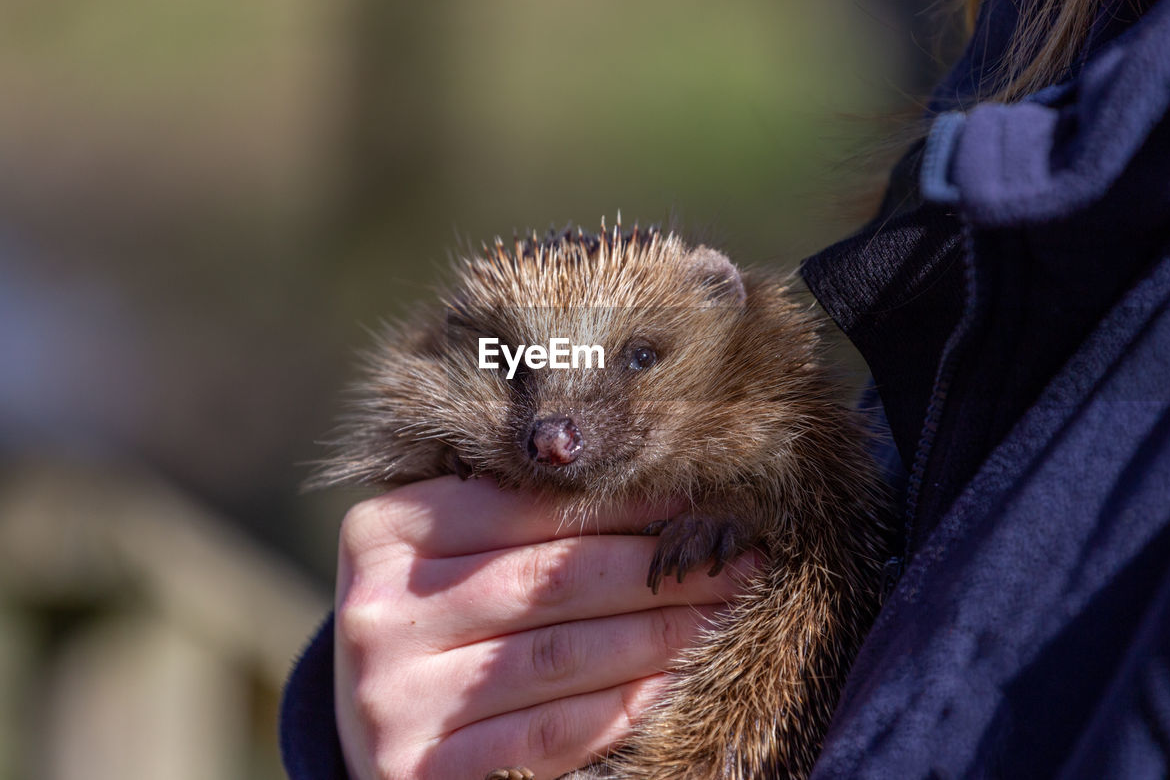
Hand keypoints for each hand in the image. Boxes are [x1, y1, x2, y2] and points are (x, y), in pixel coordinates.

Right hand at [334, 476, 759, 779]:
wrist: (368, 715)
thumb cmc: (432, 610)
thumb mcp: (446, 546)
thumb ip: (519, 511)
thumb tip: (659, 487)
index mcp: (381, 533)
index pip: (522, 510)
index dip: (620, 504)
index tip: (696, 498)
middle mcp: (378, 614)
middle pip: (547, 582)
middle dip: (654, 568)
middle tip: (731, 557)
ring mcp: (394, 699)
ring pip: (557, 656)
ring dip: (656, 633)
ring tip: (720, 610)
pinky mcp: (422, 769)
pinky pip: (548, 733)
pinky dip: (621, 704)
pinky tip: (672, 677)